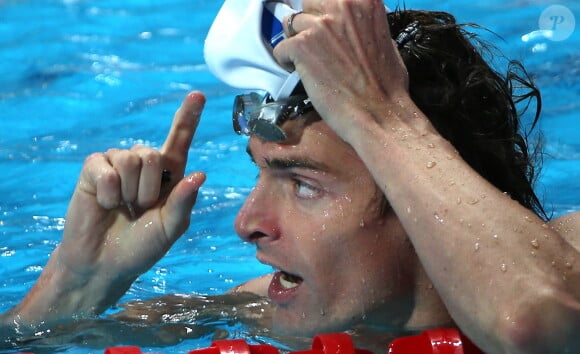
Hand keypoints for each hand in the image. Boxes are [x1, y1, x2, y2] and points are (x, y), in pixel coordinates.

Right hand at [57, 91, 206, 294]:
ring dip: (128, 192)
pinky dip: (108, 193)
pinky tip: (104, 205)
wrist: (105, 263)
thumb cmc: (142, 246)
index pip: (179, 140)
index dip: (188, 117)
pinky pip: (105, 169)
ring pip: (130, 159)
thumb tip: (200, 174)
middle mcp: (144, 164)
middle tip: (139, 209)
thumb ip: (184, 203)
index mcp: (169, 175)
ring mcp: (117, 164)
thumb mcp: (170, 229)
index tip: (198, 95)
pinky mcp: (93, 170)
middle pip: (152, 154)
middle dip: (148, 189)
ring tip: (122, 207)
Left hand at [274, 0, 408, 141]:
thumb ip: (362, 24)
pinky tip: (298, 73)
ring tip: (306, 62)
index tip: (322, 27)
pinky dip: (286, 61)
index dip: (323, 12)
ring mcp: (319, 25)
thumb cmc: (386, 84)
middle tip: (315, 47)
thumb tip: (349, 25)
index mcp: (363, 0)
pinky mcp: (301, 47)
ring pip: (291, 25)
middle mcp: (341, 5)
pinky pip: (280, 48)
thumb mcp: (384, 38)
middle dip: (309, 24)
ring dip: (296, 42)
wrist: (378, 112)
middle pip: (307, 5)